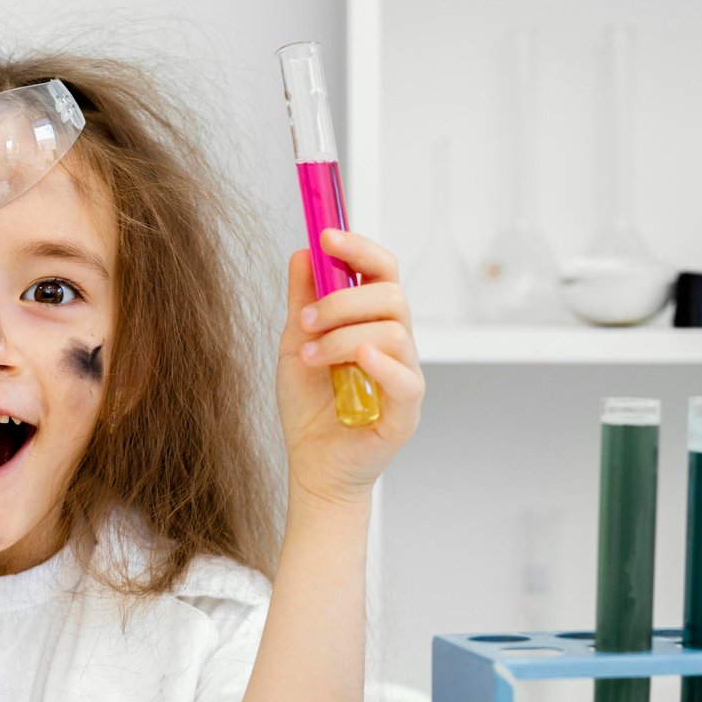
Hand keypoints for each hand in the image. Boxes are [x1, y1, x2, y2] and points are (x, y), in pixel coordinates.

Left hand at [275, 229, 423, 509]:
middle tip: (306, 321)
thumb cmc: (310, 407)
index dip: (359, 248)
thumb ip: (302, 300)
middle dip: (343, 299)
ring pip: (393, 330)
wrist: (312, 465)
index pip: (381, 270)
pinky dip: (380, 363)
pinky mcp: (406, 410)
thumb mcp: (294, 343)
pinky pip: (406, 377)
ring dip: (342, 336)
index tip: (327, 236)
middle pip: (391, 294)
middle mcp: (394, 343)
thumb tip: (304, 251)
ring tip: (310, 356)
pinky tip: (357, 361)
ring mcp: (404, 374)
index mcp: (370, 321)